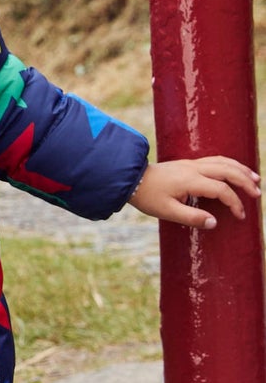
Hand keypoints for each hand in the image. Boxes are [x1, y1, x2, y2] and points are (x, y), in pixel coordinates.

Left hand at [128, 155, 260, 228]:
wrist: (130, 179)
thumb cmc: (148, 197)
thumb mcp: (167, 212)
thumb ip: (191, 218)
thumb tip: (214, 223)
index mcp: (190, 180)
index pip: (221, 190)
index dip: (234, 203)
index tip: (240, 216)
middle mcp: (194, 168)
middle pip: (228, 170)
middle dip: (245, 182)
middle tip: (257, 194)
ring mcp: (191, 163)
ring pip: (223, 161)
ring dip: (241, 169)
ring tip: (255, 179)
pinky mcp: (188, 163)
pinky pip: (215, 159)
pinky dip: (230, 164)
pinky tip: (236, 170)